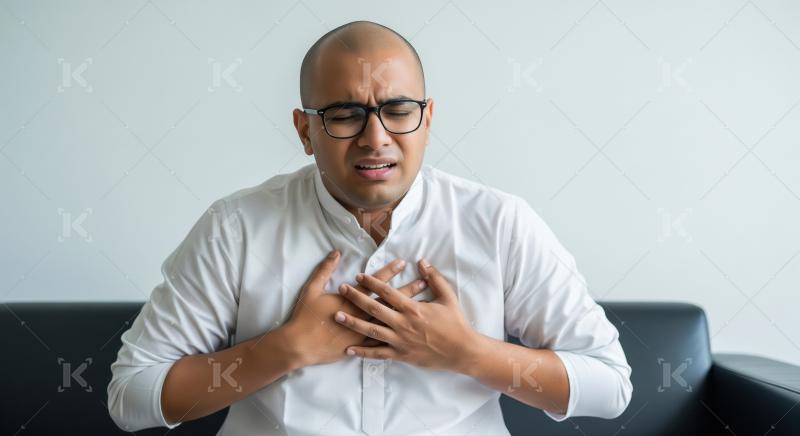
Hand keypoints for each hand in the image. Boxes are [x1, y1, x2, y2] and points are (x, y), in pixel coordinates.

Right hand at [278, 250, 427, 367]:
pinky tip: (410, 333)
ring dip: (406, 312)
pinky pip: (382, 341)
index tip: (403, 263)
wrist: (300, 345)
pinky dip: (396, 335)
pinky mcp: (360, 345)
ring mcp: (363, 332)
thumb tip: (336, 253)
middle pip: (389, 301)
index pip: (375, 283)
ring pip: (390, 320)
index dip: (389, 272)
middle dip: (407, 290)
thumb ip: (324, 270)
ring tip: (422, 306)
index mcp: (352, 300)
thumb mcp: (312, 289)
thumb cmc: (305, 316)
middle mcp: (362, 315)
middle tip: (423, 282)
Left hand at [334, 259, 480, 372]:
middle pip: (374, 308)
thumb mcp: (448, 297)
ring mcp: (400, 341)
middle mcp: (403, 324)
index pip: (387, 292)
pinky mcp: (401, 355)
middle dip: (356, 298)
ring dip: (353, 323)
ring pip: (371, 331)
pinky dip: (363, 352)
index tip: (358, 276)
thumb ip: (435, 278)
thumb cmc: (455, 323)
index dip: (372, 282)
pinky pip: (378, 354)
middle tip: (342, 289)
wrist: (462, 351)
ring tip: (337, 316)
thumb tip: (423, 261)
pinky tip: (349, 350)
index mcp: (413, 308)